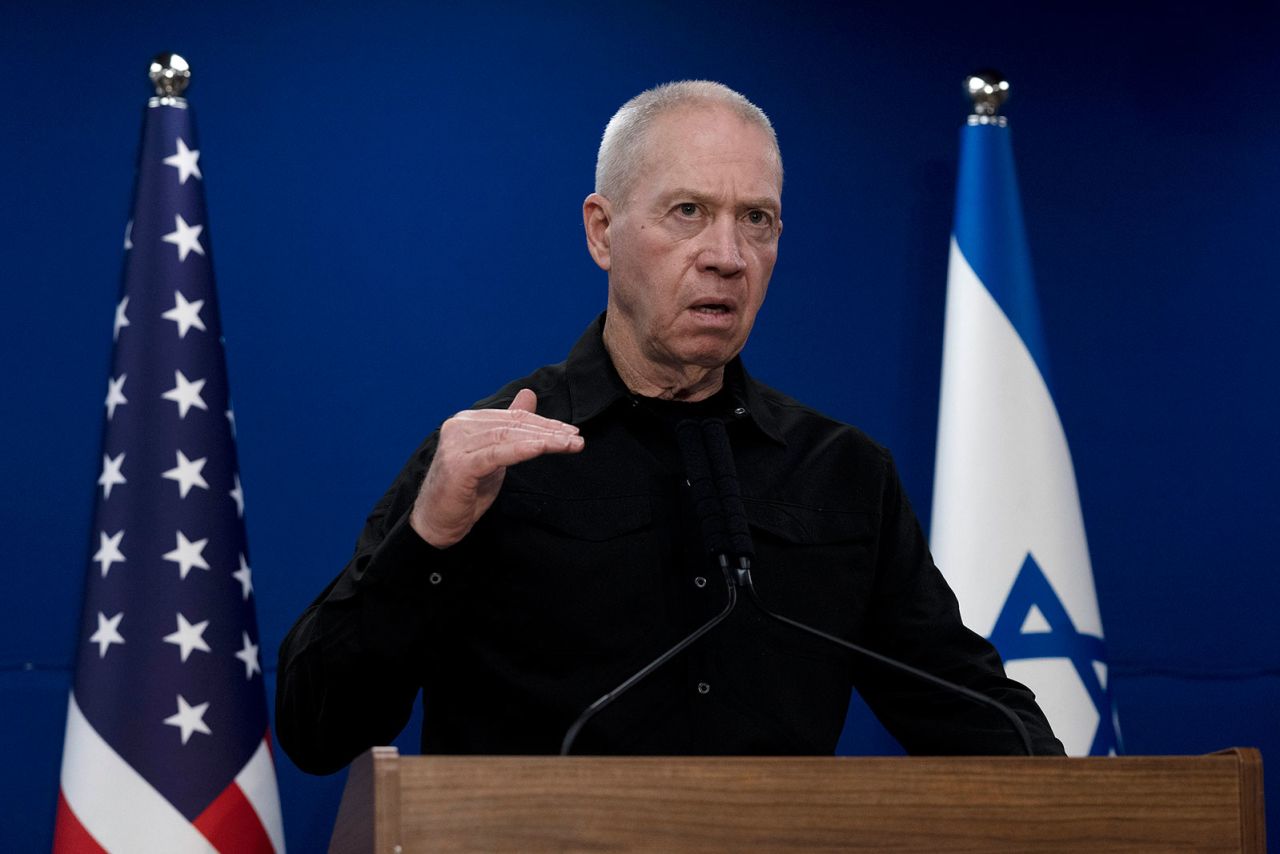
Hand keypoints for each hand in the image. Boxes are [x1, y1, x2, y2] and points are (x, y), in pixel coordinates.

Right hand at [410, 388, 583, 547]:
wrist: (436, 522)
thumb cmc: (466, 490)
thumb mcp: (494, 454)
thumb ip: (509, 427)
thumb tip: (529, 394)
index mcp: (468, 422)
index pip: (513, 418)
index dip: (545, 423)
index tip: (571, 432)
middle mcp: (459, 427)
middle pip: (513, 425)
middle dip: (549, 432)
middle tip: (577, 439)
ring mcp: (457, 445)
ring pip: (508, 437)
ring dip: (543, 440)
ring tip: (569, 445)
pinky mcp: (459, 465)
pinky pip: (496, 454)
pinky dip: (521, 449)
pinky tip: (542, 449)